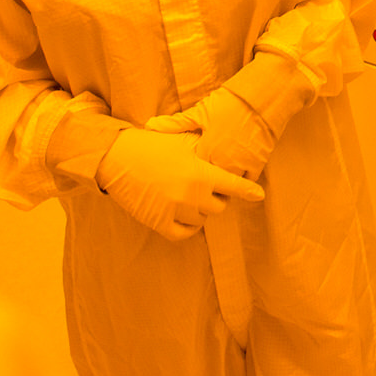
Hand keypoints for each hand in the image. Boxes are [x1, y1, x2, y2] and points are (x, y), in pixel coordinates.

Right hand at [96, 128, 262, 240]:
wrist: (117, 157)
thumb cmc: (151, 145)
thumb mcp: (182, 142)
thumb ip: (205, 152)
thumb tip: (225, 159)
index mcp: (199, 172)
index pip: (232, 185)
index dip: (247, 190)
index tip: (259, 195)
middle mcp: (190, 194)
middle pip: (218, 206)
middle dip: (215, 198)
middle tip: (205, 188)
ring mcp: (174, 210)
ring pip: (201, 220)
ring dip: (200, 211)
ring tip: (189, 197)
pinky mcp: (158, 222)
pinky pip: (183, 233)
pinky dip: (187, 226)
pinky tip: (184, 215)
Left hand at [143, 85, 276, 180]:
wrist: (265, 96)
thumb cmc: (230, 102)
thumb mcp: (200, 111)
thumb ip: (175, 124)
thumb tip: (149, 126)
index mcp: (206, 151)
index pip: (190, 176)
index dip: (186, 177)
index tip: (181, 178)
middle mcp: (223, 163)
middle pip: (208, 186)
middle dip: (202, 187)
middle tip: (195, 186)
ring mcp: (242, 166)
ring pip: (227, 187)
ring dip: (221, 187)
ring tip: (214, 185)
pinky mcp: (258, 164)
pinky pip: (246, 182)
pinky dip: (240, 181)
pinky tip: (234, 177)